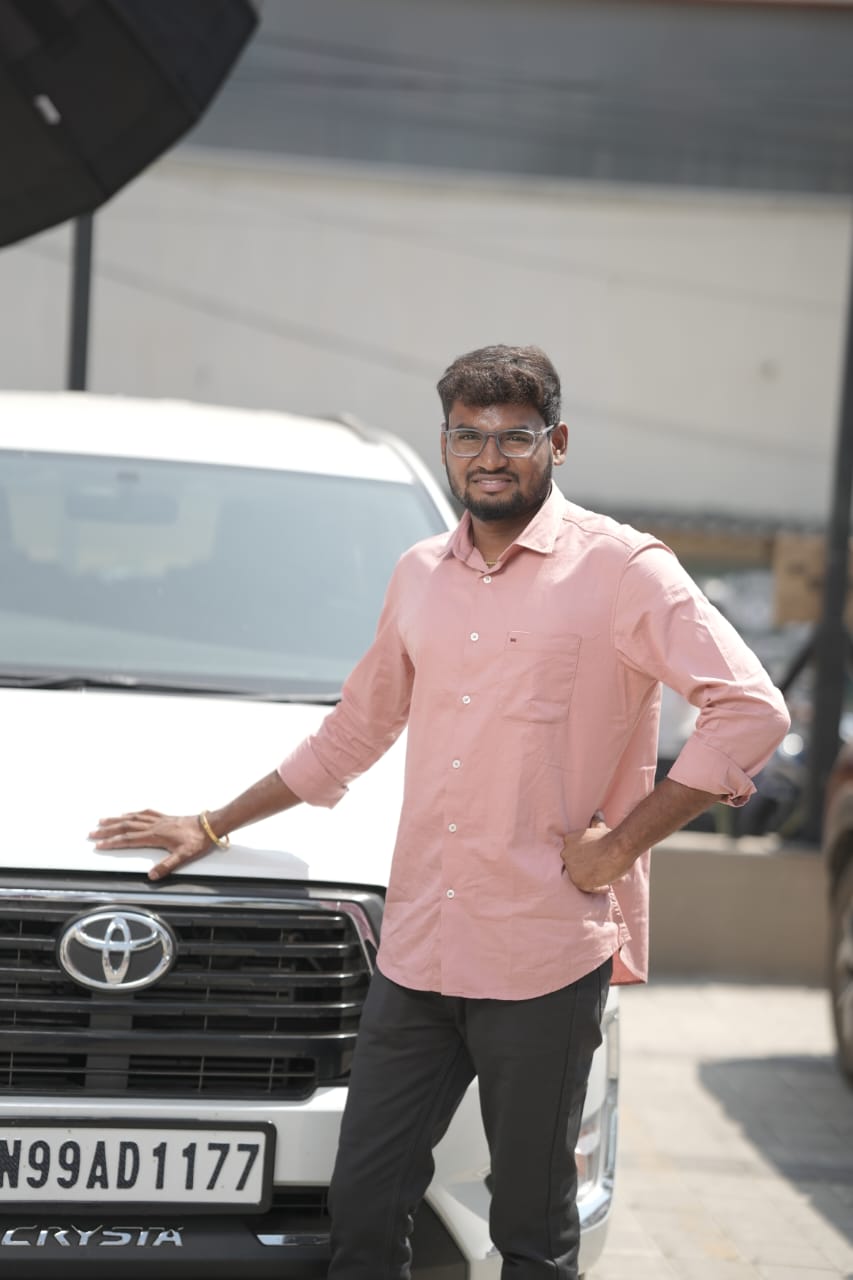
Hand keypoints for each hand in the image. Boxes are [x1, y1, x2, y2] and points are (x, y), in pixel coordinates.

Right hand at [89, 809, 213, 880]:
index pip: (128, 840)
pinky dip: (133, 813)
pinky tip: (128, 813)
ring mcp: (158, 820)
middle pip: (125, 827)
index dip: (112, 843)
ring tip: (103, 820)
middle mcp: (154, 826)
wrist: (209, 826)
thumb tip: (152, 876)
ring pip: (132, 818)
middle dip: (107, 831)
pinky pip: (145, 813)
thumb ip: (166, 866)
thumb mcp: (183, 857)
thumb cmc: (197, 840)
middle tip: (92, 833)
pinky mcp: (165, 817)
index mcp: (155, 836)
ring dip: (116, 819)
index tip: (99, 845)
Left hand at [560, 812, 613, 892]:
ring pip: (581, 878)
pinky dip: (598, 888)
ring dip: (593, 879)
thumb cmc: (611, 837)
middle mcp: (565, 854)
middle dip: (588, 869)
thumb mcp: (600, 828)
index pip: (573, 854)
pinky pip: (588, 889)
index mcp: (568, 840)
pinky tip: (607, 885)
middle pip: (575, 866)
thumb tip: (598, 813)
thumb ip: (596, 823)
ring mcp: (570, 868)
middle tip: (602, 869)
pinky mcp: (578, 882)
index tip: (596, 859)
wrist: (618, 847)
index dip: (586, 858)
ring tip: (606, 876)